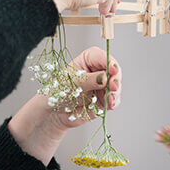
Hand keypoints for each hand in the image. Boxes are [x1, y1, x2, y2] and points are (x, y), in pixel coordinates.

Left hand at [7, 46, 121, 164]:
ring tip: (109, 97)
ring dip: (115, 92)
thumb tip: (105, 77)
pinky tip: (110, 104)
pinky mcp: (104, 100)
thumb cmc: (58, 91)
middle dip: (115, 79)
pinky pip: (114, 100)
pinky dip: (113, 102)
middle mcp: (98, 71)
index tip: (113, 70)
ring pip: (116, 86)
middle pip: (114, 71)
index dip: (110, 62)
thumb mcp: (72, 82)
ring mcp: (103, 86)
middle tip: (113, 86)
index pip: (103, 57)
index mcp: (88, 60)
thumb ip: (90, 80)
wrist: (54, 112)